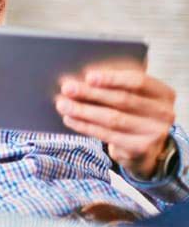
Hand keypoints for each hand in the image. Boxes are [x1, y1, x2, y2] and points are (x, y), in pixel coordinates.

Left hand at [55, 66, 175, 178]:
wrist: (145, 148)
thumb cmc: (132, 113)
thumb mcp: (132, 97)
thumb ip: (114, 86)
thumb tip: (80, 77)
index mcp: (163, 93)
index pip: (138, 81)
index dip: (112, 78)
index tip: (88, 76)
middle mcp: (165, 113)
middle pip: (122, 99)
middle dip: (90, 93)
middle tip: (66, 88)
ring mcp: (155, 133)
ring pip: (112, 118)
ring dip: (83, 110)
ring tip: (62, 104)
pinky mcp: (141, 149)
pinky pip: (107, 135)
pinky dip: (85, 126)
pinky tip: (70, 119)